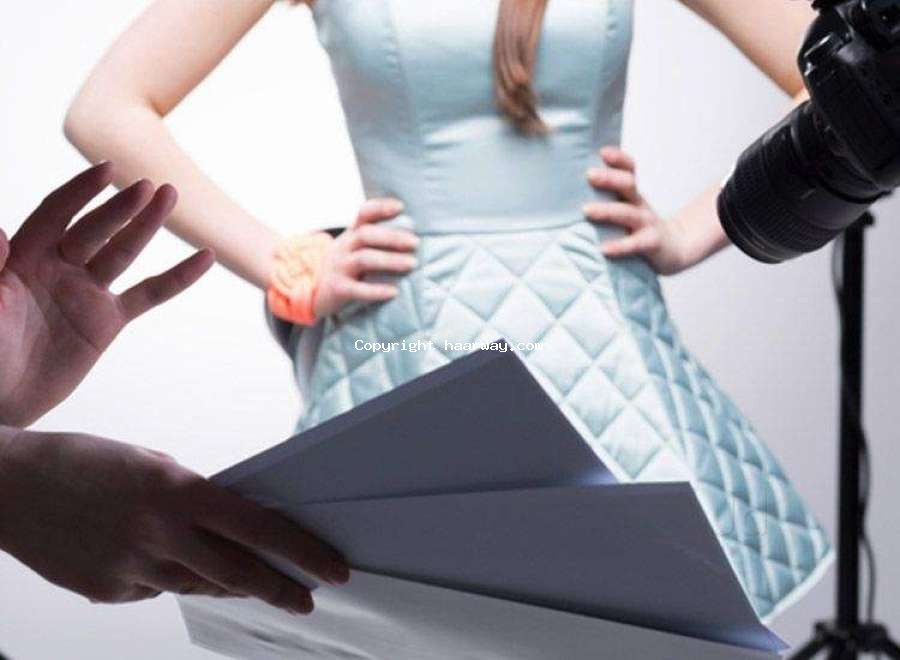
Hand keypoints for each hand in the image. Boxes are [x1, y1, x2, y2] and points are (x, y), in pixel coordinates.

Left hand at [0, 163, 213, 425]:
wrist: (2, 402)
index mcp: (24, 258)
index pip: (56, 214)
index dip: (80, 191)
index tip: (107, 170)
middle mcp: (58, 267)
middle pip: (95, 228)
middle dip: (121, 207)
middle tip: (149, 187)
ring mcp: (87, 292)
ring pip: (123, 251)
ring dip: (147, 224)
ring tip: (170, 196)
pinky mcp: (108, 320)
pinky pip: (149, 294)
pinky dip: (177, 277)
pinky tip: (204, 258)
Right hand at [0, 427, 348, 611]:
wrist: (8, 487)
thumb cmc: (84, 462)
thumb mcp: (151, 464)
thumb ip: (193, 499)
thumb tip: (230, 527)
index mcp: (175, 492)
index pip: (258, 527)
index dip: (300, 551)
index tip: (331, 569)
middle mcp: (157, 534)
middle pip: (236, 572)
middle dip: (279, 590)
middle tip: (307, 600)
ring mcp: (130, 569)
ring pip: (198, 585)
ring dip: (226, 582)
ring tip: (247, 579)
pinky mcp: (107, 592)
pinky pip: (155, 589)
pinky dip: (167, 577)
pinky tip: (155, 557)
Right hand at [314, 198, 418, 317]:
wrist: (313, 291)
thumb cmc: (345, 267)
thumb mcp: (354, 248)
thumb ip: (376, 240)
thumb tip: (414, 236)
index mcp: (351, 235)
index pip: (363, 214)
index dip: (380, 208)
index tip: (400, 207)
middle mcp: (344, 247)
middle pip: (366, 235)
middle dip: (392, 237)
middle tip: (415, 243)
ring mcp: (339, 268)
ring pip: (363, 259)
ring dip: (390, 260)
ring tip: (412, 264)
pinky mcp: (338, 289)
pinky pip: (357, 289)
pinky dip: (377, 291)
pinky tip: (394, 292)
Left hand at [583, 146, 691, 274]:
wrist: (675, 248)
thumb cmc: (639, 228)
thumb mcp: (627, 209)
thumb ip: (607, 200)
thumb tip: (568, 193)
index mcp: (632, 195)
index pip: (629, 170)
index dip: (619, 159)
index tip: (602, 152)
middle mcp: (639, 205)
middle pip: (628, 185)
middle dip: (609, 179)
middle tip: (589, 175)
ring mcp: (646, 224)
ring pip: (627, 213)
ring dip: (607, 211)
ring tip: (586, 210)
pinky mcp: (651, 244)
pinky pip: (634, 244)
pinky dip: (619, 246)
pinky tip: (603, 249)